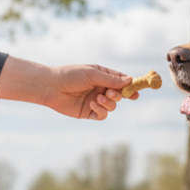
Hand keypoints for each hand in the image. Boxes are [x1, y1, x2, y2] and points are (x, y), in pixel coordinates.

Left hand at [0, 57, 137, 119]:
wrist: (51, 87)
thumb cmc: (70, 75)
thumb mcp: (93, 74)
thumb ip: (111, 79)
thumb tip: (129, 81)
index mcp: (102, 76)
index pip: (121, 80)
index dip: (130, 85)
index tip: (137, 90)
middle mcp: (100, 88)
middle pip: (119, 94)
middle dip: (119, 95)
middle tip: (113, 93)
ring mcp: (95, 101)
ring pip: (112, 106)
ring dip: (109, 103)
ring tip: (99, 98)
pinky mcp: (88, 112)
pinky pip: (102, 114)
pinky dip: (101, 110)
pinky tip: (93, 104)